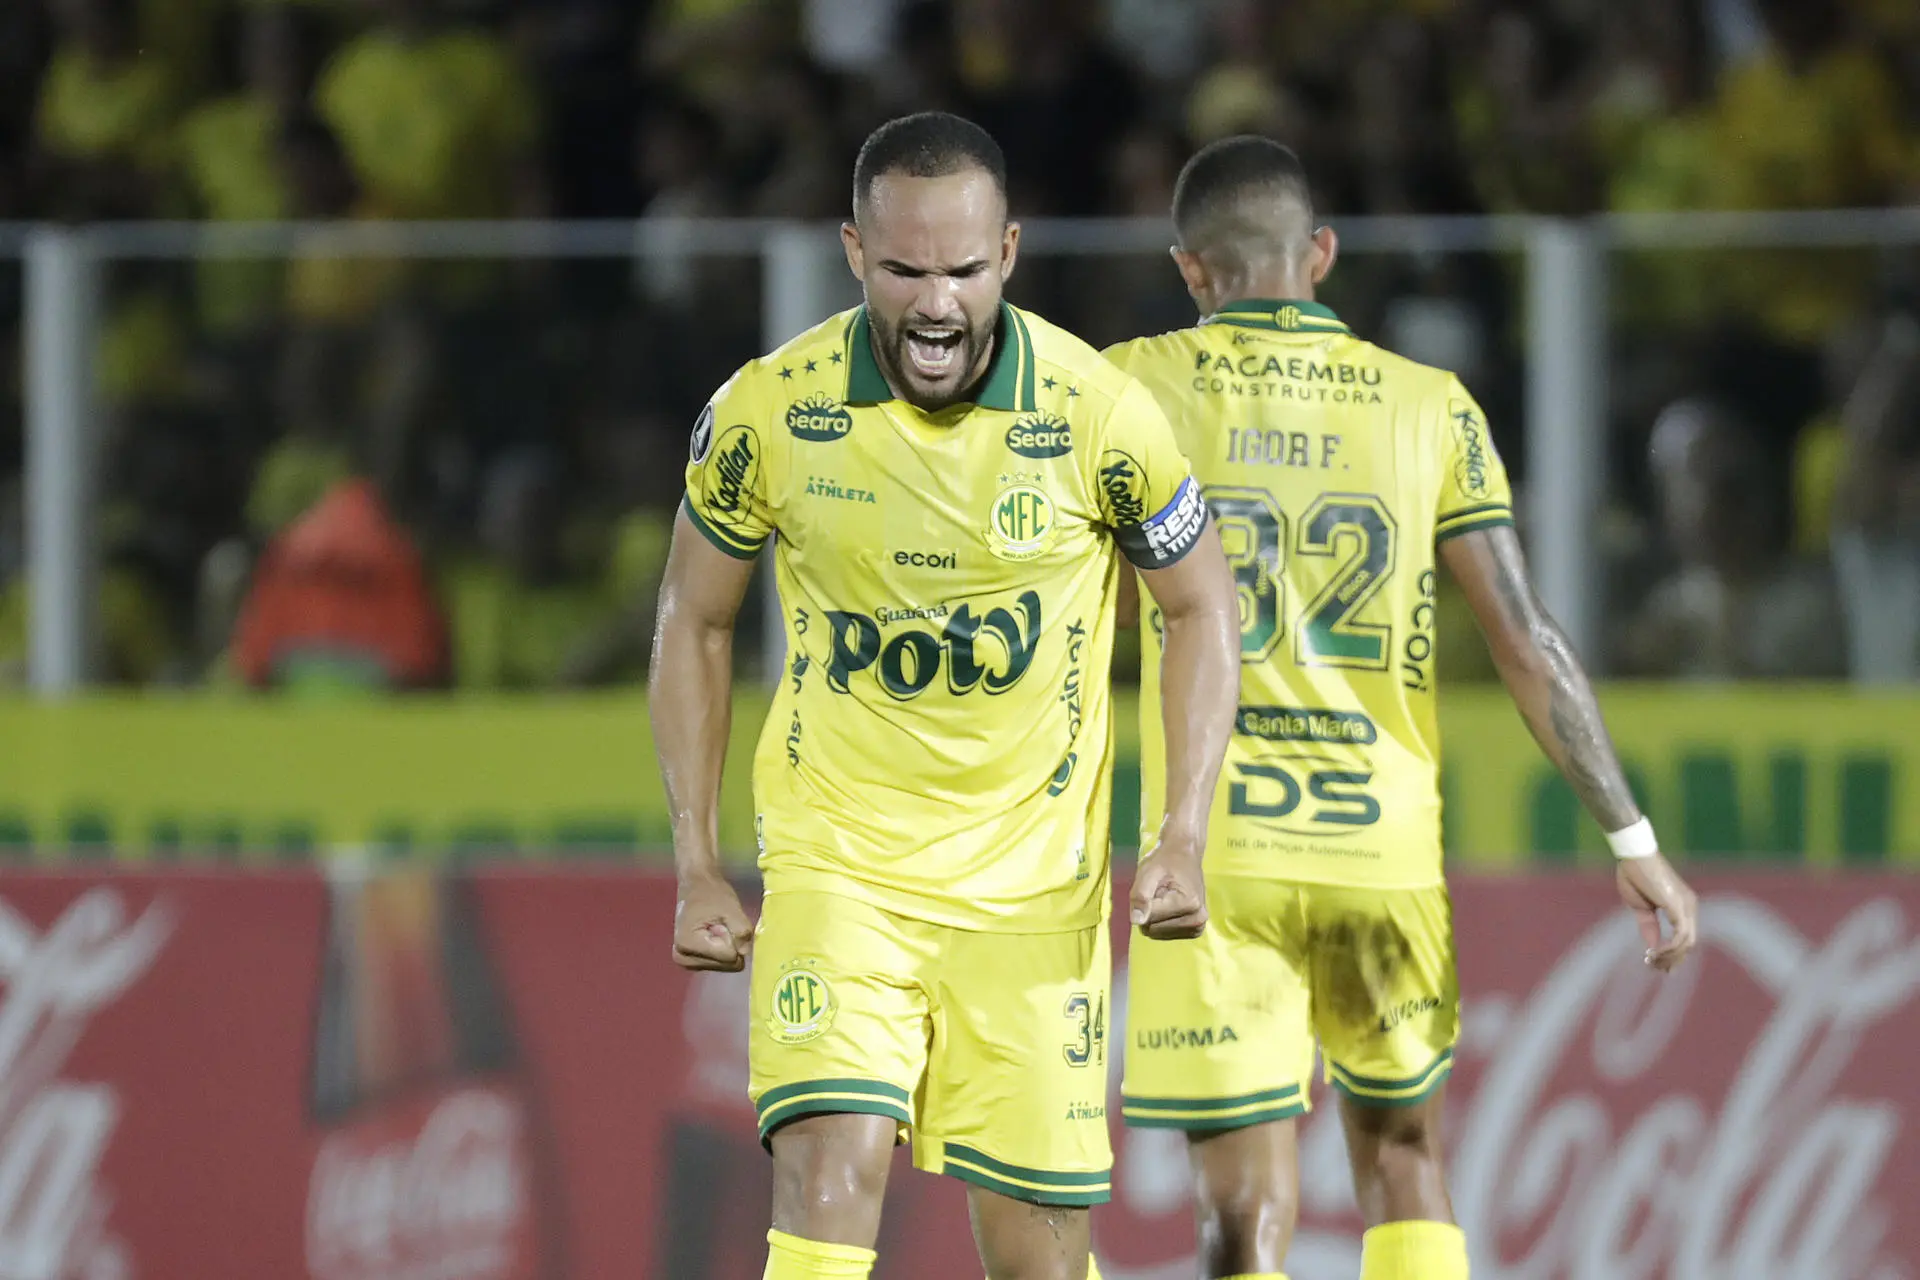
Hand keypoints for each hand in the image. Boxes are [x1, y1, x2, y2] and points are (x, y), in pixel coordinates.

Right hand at [674, 871, 754, 970]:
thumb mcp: (732, 908)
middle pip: (727, 964)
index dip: (732, 936)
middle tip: (720, 924)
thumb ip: (742, 930)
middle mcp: (682, 958)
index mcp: (687, 944)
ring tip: (716, 927)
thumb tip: (745, 952)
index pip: (728, 956)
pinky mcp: (692, 963)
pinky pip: (721, 964)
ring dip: (727, 946)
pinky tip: (713, 934)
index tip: (722, 921)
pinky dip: (723, 950)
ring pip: (726, 966)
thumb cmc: (712, 893)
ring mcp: (686, 962)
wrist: (696, 885)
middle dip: (730, 943)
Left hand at [1131, 833, 1207, 939]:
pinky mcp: (1195, 931)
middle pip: (1153, 929)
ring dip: (1154, 916)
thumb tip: (1136, 921)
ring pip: (1157, 934)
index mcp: (1188, 904)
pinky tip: (1169, 907)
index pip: (1149, 917)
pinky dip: (1161, 922)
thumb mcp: (1148, 871)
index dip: (1144, 901)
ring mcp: (1198, 928)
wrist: (1185, 854)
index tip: (1154, 886)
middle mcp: (1197, 920)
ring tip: (1164, 897)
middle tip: (1159, 892)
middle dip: (1149, 911)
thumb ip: (1141, 895)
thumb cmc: (1166, 861)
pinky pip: (1164, 935)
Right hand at [1616, 853, 1697, 971]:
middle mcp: (1689, 907)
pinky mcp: (1678, 906)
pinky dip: (1668, 948)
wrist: (1632, 855)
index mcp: (1682, 906)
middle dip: (1672, 960)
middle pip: (1689, 944)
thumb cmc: (1634, 875)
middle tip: (1654, 968)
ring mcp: (1686, 906)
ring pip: (1687, 943)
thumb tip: (1652, 947)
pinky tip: (1653, 953)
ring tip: (1650, 961)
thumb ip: (1649, 926)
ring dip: (1669, 957)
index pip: (1685, 937)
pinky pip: (1680, 936)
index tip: (1658, 966)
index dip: (1674, 955)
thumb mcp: (1640, 907)